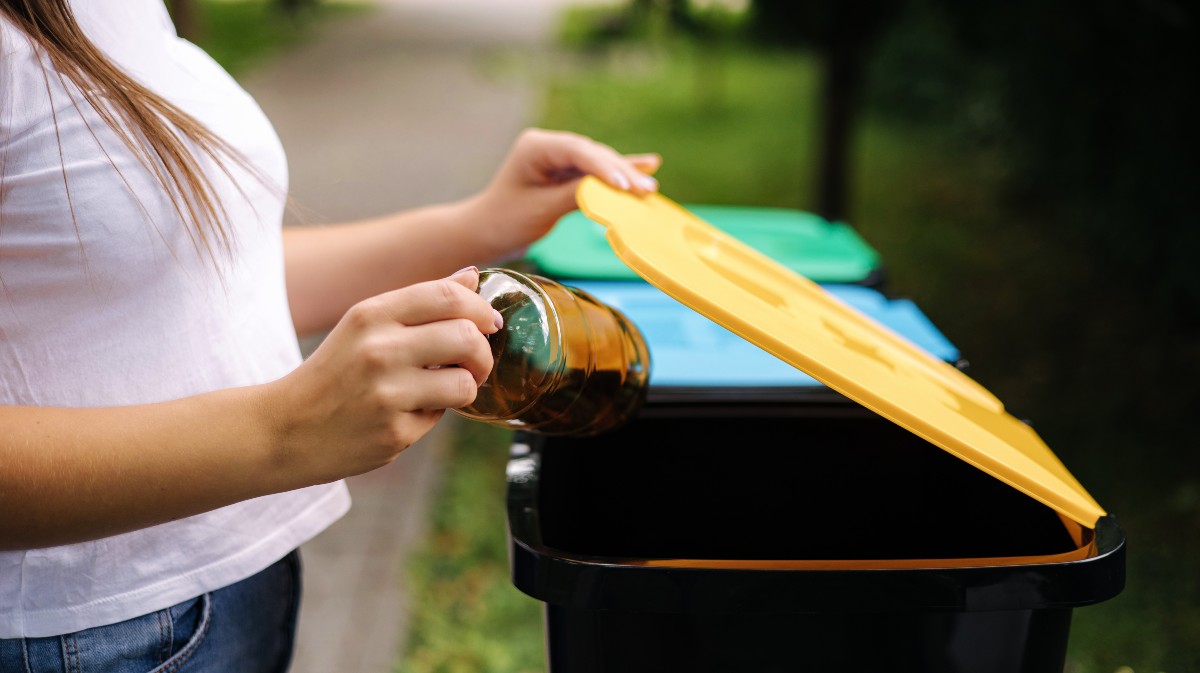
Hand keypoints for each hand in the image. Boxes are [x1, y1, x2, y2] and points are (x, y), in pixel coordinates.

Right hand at [264, 267, 499, 483]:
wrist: (284, 429)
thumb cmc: (334, 373)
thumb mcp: (365, 326)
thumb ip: (420, 303)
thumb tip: (471, 277)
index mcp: (371, 315)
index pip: (447, 296)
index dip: (480, 308)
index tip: (489, 322)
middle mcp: (379, 350)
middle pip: (467, 336)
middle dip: (483, 352)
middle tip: (475, 363)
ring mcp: (387, 394)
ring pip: (464, 383)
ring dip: (466, 386)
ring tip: (446, 388)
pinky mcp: (394, 433)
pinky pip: (440, 418)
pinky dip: (432, 414)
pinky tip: (406, 413)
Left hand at [473, 128, 661, 258]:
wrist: (487, 232)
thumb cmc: (506, 221)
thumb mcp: (541, 210)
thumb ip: (575, 195)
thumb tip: (612, 189)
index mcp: (535, 146)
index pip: (577, 151)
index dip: (605, 167)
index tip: (627, 184)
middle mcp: (548, 145)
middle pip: (593, 155)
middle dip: (621, 172)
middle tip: (647, 189)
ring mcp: (559, 156)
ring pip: (598, 163)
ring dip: (624, 176)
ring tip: (649, 188)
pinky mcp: (566, 170)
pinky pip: (596, 171)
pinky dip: (617, 175)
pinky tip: (648, 164)